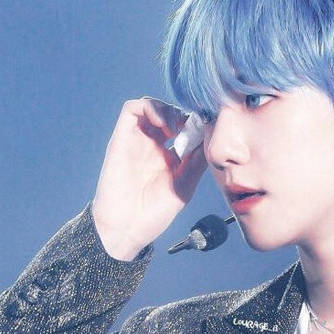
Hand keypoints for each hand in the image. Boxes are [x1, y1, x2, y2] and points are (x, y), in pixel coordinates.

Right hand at [92, 98, 206, 259]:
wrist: (127, 227)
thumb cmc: (154, 213)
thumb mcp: (185, 184)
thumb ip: (197, 161)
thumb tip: (211, 138)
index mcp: (169, 157)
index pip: (185, 128)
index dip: (196, 125)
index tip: (207, 132)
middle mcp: (153, 145)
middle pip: (170, 114)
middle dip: (184, 115)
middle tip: (193, 129)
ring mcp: (137, 140)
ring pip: (152, 107)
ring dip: (167, 110)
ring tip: (177, 128)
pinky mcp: (121, 138)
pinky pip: (132, 109)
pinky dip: (149, 107)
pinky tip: (164, 126)